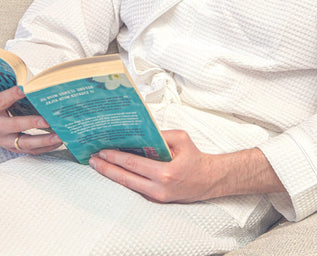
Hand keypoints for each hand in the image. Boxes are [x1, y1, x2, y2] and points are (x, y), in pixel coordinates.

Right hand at [0, 86, 62, 153]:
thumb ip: (13, 94)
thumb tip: (28, 86)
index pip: (15, 123)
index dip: (30, 121)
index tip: (45, 120)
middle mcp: (3, 136)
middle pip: (24, 140)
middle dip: (42, 138)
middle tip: (57, 132)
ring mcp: (10, 144)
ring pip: (30, 147)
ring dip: (47, 144)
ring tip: (62, 138)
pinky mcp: (16, 148)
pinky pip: (32, 151)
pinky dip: (46, 147)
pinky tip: (58, 142)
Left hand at [89, 129, 283, 202]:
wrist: (208, 179)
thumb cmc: (195, 157)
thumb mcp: (181, 138)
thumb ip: (160, 134)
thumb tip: (140, 133)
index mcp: (164, 172)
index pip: (133, 163)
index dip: (115, 157)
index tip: (102, 151)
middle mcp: (158, 188)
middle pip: (125, 178)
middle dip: (106, 168)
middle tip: (92, 159)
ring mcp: (156, 197)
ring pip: (128, 186)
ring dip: (112, 175)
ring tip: (98, 165)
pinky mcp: (157, 200)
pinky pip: (136, 188)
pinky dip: (124, 179)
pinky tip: (116, 171)